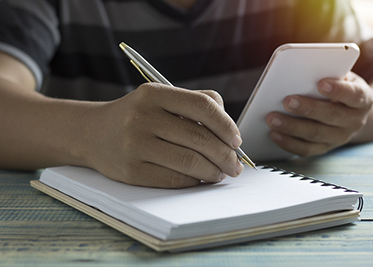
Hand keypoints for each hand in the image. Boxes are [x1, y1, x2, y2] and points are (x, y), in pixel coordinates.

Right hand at [80, 83, 243, 187]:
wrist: (92, 134)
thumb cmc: (136, 116)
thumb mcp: (159, 99)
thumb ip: (195, 103)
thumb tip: (229, 131)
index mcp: (153, 94)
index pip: (202, 105)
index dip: (226, 125)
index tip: (236, 140)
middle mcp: (142, 117)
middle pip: (199, 138)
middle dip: (225, 155)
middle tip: (235, 164)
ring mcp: (134, 145)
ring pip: (189, 161)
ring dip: (213, 171)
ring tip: (221, 172)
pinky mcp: (130, 171)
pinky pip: (173, 179)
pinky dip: (194, 181)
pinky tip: (201, 178)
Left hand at [266, 72, 372, 156]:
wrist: (350, 111)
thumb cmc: (339, 87)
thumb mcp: (340, 75)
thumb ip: (328, 73)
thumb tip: (302, 72)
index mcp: (362, 99)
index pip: (354, 95)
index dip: (339, 90)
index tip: (322, 83)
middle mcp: (354, 121)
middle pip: (331, 116)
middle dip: (308, 108)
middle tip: (287, 101)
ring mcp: (339, 137)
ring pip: (315, 135)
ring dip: (292, 127)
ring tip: (272, 118)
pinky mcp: (324, 148)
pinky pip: (306, 149)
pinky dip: (288, 142)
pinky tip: (274, 134)